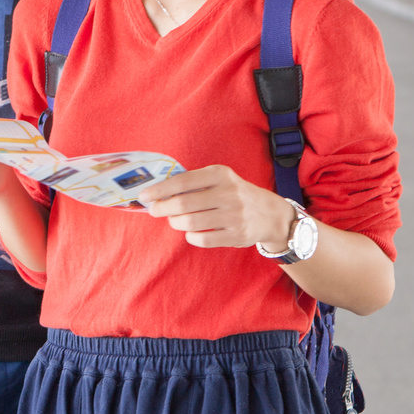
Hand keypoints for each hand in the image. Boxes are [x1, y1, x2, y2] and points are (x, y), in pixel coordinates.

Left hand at [139, 165, 292, 248]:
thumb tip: (157, 192)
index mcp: (220, 174)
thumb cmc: (234, 194)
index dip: (160, 189)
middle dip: (162, 208)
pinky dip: (190, 236)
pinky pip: (203, 239)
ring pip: (190, 222)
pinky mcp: (237, 234)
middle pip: (183, 203)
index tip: (144, 196)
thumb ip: (193, 183)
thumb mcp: (220, 180)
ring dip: (175, 222)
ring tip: (174, 220)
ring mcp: (234, 215)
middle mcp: (228, 193)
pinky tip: (190, 232)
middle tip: (154, 210)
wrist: (270, 213)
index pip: (182, 181)